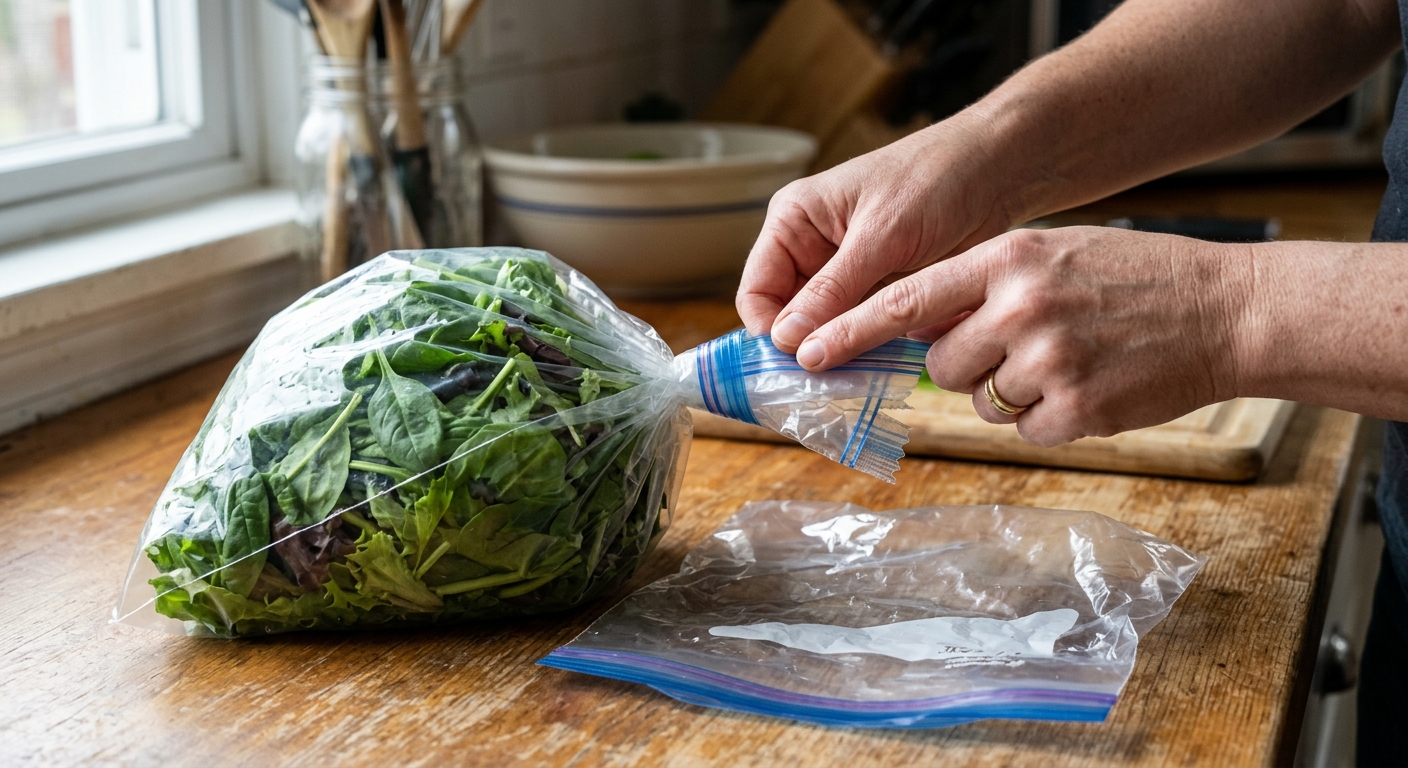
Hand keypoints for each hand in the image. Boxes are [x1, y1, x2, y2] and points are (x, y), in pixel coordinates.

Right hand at [736, 119, 1018, 352]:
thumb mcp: (881, 236)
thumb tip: (785, 342)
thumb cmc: (935, 181)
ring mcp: (845, 272)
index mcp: (793, 221)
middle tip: (829, 384)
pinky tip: (881, 366)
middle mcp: (810, 248)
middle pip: (787, 317)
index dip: (770, 332)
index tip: (798, 365)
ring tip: (858, 380)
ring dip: (838, 354)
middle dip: (806, 349)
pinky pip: (858, 329)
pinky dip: (866, 348)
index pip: (757, 292)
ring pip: (823, 329)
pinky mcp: (878, 290)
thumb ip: (832, 291)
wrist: (999, 170)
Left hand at [790, 226, 1250, 445]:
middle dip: (967, 366)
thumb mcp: (1052, 253)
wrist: (1227, 310)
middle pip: (941, 365)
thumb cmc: (1136, 278)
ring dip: (1012, 393)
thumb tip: (915, 327)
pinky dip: (1049, 418)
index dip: (850, 329)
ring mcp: (1049, 361)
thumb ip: (983, 283)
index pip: (906, 298)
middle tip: (1021, 347)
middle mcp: (1022, 307)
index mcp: (1009, 258)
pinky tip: (1091, 386)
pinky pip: (1025, 430)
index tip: (806, 350)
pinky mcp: (1076, 411)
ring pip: (981, 402)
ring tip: (1070, 360)